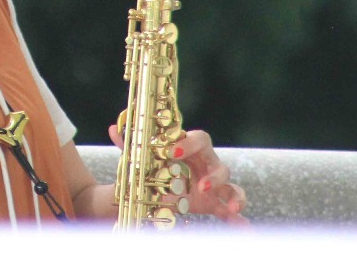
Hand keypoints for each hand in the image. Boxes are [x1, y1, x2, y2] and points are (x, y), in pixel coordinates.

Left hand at [109, 124, 248, 225]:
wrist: (161, 186)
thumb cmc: (158, 165)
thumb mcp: (143, 157)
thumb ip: (130, 145)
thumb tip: (113, 128)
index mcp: (192, 149)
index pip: (200, 138)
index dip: (190, 144)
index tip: (174, 152)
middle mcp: (207, 165)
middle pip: (220, 165)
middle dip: (214, 175)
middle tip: (200, 185)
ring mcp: (214, 186)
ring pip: (232, 187)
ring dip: (234, 197)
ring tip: (231, 208)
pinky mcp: (215, 203)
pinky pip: (231, 210)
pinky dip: (239, 220)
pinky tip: (244, 229)